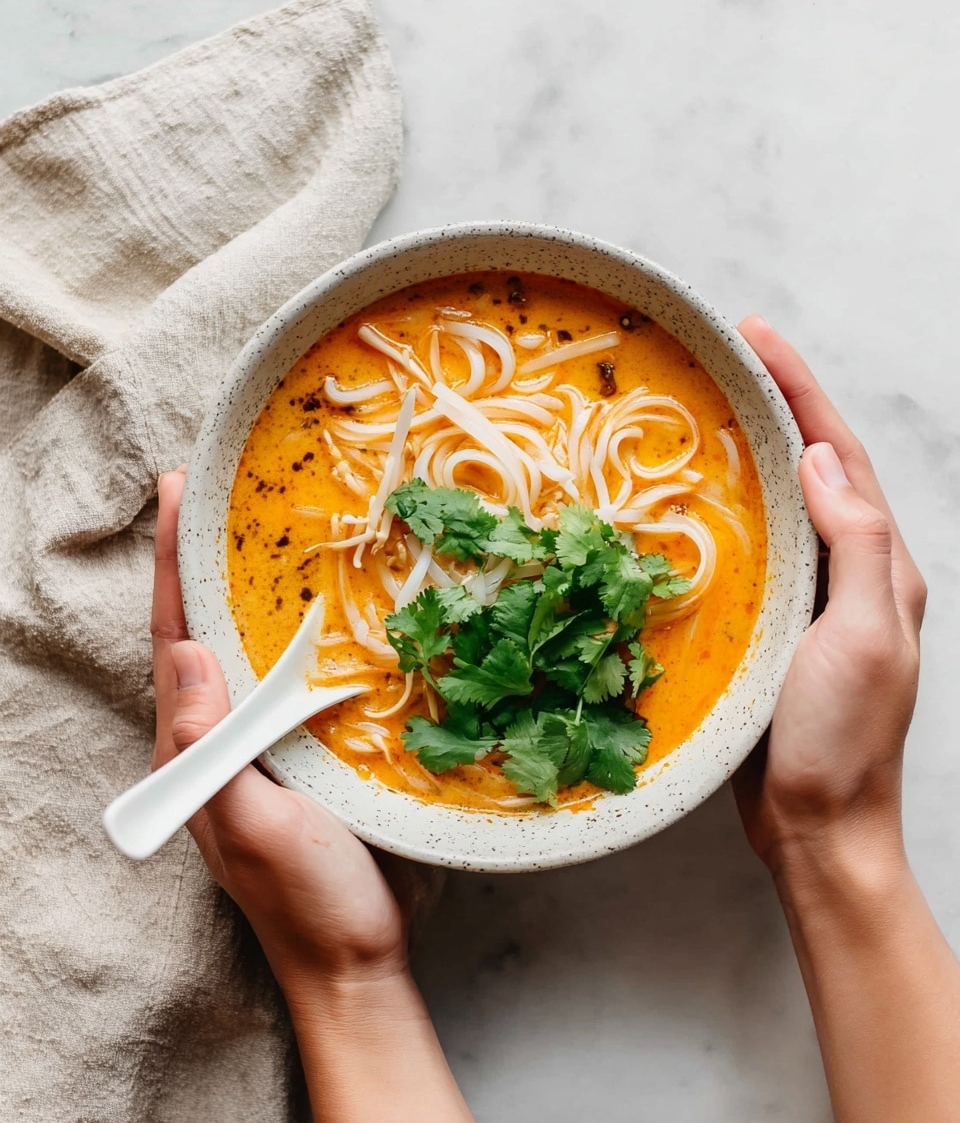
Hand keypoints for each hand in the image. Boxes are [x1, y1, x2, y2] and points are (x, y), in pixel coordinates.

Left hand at [151, 468, 410, 987]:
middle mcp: (215, 743)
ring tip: (260, 531)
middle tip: (216, 493)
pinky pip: (284, 680)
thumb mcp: (253, 828)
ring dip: (242, 590)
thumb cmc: (307, 902)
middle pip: (199, 634)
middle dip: (200, 561)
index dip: (172, 565)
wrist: (355, 960)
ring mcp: (256, 750)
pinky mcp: (298, 757)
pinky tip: (316, 611)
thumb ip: (211, 751)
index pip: (174, 640)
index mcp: (191, 754)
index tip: (177, 493)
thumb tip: (186, 654)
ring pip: (242, 652)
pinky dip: (291, 634)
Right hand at [732, 317, 926, 877]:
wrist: (818, 827)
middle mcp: (848, 573)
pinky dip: (725, 514)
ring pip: (778, 506)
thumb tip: (818, 460)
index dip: (801, 391)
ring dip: (748, 451)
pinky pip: (749, 553)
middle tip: (727, 354)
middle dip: (777, 403)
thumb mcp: (863, 637)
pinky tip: (690, 504)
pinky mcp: (770, 627)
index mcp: (880, 566)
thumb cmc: (843, 740)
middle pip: (812, 467)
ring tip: (706, 407)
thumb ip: (854, 545)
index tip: (757, 337)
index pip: (839, 456)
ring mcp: (809, 600)